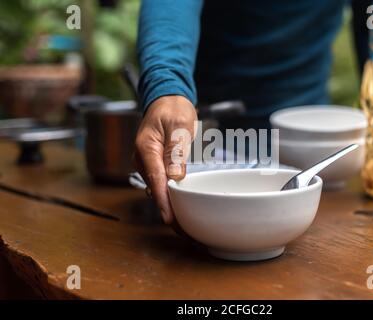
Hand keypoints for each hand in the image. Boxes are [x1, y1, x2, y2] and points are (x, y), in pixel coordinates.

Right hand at [134, 95, 196, 223]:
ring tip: (186, 225)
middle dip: (168, 209)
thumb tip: (175, 177)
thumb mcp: (179, 125)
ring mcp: (147, 163)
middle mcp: (142, 158)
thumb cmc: (173, 109)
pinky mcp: (154, 165)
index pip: (155, 178)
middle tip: (185, 230)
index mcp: (146, 147)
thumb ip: (176, 150)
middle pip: (155, 189)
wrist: (166, 100)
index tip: (170, 218)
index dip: (163, 200)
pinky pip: (162, 184)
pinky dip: (171, 197)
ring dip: (170, 206)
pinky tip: (182, 208)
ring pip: (158, 189)